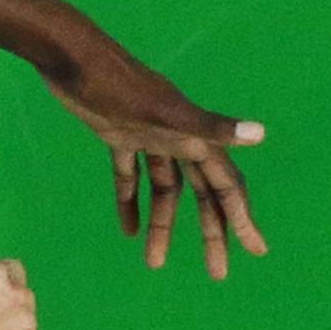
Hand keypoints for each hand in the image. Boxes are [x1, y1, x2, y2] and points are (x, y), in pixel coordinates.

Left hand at [43, 27, 266, 279]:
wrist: (70, 55)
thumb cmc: (114, 82)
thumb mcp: (163, 111)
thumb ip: (211, 126)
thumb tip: (260, 133)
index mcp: (194, 135)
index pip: (226, 185)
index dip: (241, 217)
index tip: (256, 250)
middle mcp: (178, 137)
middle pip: (201, 193)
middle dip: (211, 232)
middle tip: (218, 274)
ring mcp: (149, 135)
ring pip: (165, 189)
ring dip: (163, 225)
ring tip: (153, 264)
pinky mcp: (118, 134)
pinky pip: (130, 175)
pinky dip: (130, 201)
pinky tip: (127, 231)